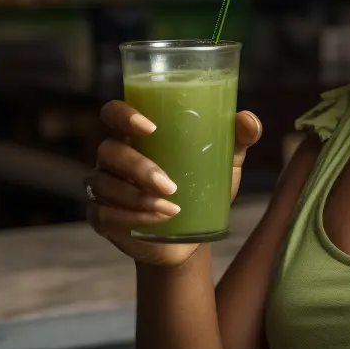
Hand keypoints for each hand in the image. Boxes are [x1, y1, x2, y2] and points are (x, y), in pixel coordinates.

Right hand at [87, 102, 262, 267]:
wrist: (193, 235)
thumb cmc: (203, 185)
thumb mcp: (225, 162)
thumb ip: (238, 138)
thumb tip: (248, 121)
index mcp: (136, 135)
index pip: (114, 113)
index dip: (124, 115)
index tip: (150, 127)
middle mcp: (114, 157)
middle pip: (109, 151)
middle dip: (138, 168)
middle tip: (170, 184)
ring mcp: (104, 187)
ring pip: (105, 185)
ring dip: (137, 198)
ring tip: (172, 208)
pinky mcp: (101, 217)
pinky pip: (104, 215)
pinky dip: (131, 218)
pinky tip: (157, 220)